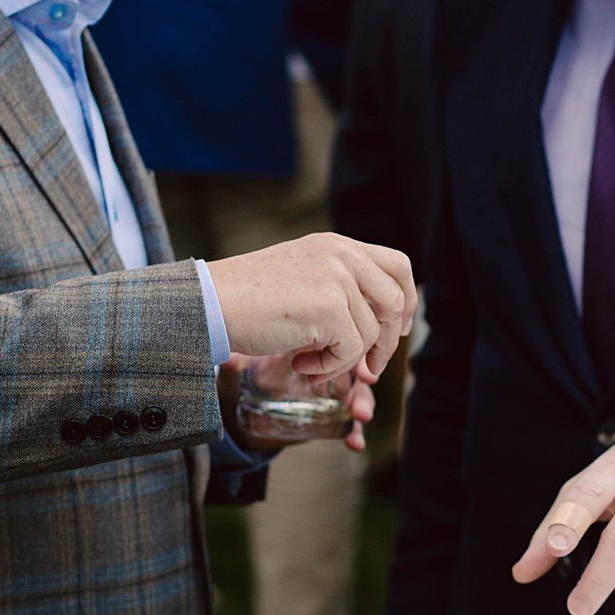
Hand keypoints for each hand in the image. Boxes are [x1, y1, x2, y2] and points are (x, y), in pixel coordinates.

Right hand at [209, 232, 415, 389]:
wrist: (208, 304)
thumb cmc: (248, 299)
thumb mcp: (303, 278)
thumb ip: (341, 287)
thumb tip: (387, 326)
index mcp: (338, 245)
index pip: (398, 266)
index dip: (406, 300)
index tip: (399, 328)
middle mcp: (342, 255)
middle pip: (395, 300)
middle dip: (388, 341)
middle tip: (369, 369)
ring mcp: (337, 279)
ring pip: (371, 333)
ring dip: (345, 360)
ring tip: (310, 364)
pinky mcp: (329, 308)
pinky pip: (351, 351)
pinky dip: (329, 367)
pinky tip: (301, 365)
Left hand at [221, 354, 377, 451]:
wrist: (238, 414)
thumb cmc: (241, 383)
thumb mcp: (238, 375)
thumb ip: (235, 370)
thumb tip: (229, 363)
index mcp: (308, 350)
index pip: (340, 346)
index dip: (356, 357)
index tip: (364, 374)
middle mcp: (324, 368)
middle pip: (354, 372)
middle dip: (363, 385)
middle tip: (363, 396)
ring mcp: (329, 392)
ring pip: (356, 396)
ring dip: (363, 405)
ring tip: (361, 417)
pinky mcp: (328, 416)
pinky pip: (346, 424)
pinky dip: (354, 434)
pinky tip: (355, 444)